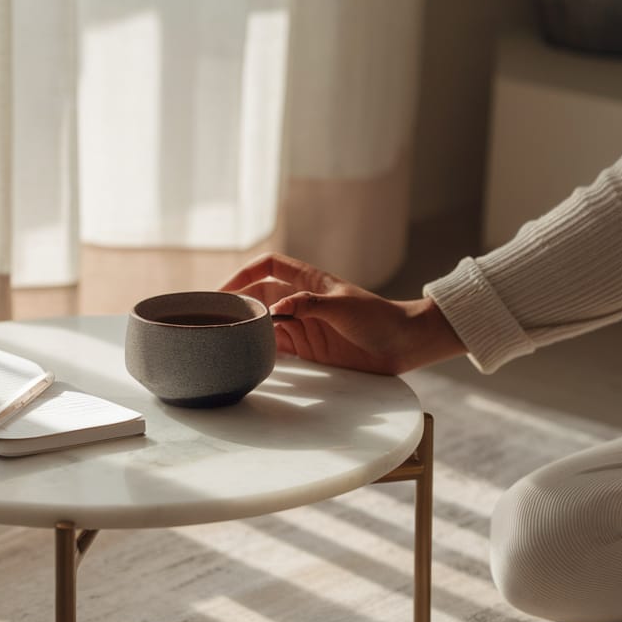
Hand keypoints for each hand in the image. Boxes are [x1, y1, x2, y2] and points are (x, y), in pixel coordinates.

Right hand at [221, 252, 464, 374]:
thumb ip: (309, 305)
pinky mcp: (308, 348)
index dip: (244, 273)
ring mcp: (303, 325)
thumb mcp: (343, 306)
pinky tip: (250, 356)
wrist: (404, 344)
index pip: (268, 266)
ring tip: (228, 338)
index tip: (224, 290)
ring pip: (265, 323)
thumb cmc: (378, 318)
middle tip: (217, 319)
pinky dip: (262, 350)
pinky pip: (277, 347)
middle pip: (260, 296)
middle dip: (239, 304)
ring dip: (249, 329)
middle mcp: (301, 301)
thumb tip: (276, 309)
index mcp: (309, 281)